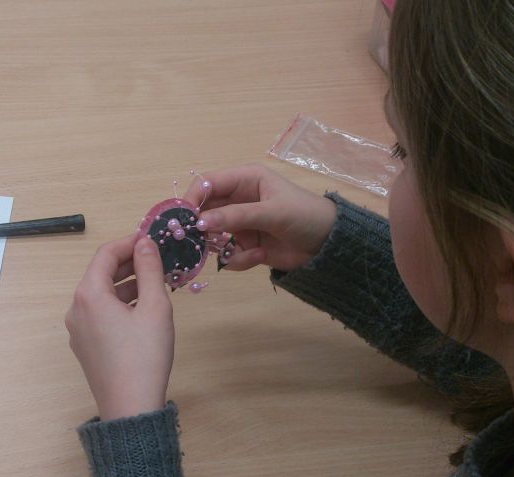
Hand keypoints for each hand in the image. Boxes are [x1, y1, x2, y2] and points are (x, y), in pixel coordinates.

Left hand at [66, 233, 173, 420]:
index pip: (106, 254)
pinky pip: (99, 314)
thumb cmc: (145, 356)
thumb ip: (150, 270)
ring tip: (156, 284)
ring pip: (101, 295)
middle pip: (100, 274)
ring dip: (126, 285)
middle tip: (158, 260)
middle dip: (129, 263)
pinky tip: (142, 310)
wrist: (130, 407)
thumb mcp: (155, 307)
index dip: (130, 242)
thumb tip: (145, 244)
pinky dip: (119, 305)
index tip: (153, 239)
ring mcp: (77, 330)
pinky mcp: (84, 346)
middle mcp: (76, 309)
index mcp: (89, 295)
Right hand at [184, 164, 336, 271]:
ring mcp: (239, 224)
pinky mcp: (244, 245)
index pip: (206, 183)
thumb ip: (236, 216)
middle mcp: (237, 200)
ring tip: (240, 251)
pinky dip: (238, 259)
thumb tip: (199, 223)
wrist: (329, 244)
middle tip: (199, 244)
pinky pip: (227, 255)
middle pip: (204, 212)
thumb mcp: (271, 212)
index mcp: (244, 180)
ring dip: (222, 248)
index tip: (184, 219)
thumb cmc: (304, 216)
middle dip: (201, 230)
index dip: (192, 199)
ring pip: (212, 237)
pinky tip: (259, 256)